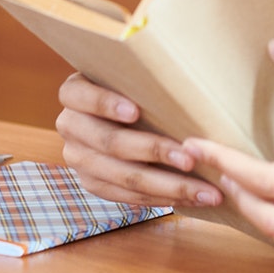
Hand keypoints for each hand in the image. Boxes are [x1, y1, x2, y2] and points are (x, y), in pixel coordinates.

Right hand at [56, 73, 223, 208]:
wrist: (122, 114)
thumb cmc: (138, 87)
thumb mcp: (135, 75)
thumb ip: (148, 76)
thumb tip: (188, 74)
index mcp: (74, 92)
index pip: (82, 96)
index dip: (106, 104)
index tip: (135, 111)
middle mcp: (70, 125)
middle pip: (110, 143)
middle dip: (154, 152)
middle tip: (190, 158)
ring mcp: (78, 158)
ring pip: (123, 176)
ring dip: (167, 185)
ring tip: (202, 190)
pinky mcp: (92, 182)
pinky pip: (127, 196)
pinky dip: (160, 198)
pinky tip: (189, 197)